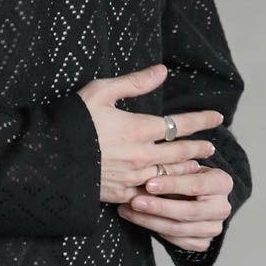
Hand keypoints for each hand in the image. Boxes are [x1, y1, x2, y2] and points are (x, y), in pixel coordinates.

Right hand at [76, 63, 226, 252]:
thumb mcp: (100, 92)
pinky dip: (164, 191)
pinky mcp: (121, 194)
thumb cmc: (72, 120)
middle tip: (211, 147)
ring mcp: (133, 178)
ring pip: (170, 176)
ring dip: (186, 170)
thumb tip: (162, 71)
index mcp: (139, 129)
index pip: (180, 124)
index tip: (217, 117)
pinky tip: (168, 190)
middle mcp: (141, 156)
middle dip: (198, 148)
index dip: (201, 120)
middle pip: (180, 153)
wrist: (48, 158)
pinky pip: (151, 195)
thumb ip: (134, 83)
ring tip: (197, 167)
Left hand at [117, 162, 233, 251]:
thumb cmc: (186, 174)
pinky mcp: (203, 242)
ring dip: (149, 221)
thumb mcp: (183, 165)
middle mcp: (223, 208)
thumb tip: (147, 166)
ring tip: (127, 210)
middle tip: (135, 201)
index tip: (149, 184)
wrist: (196, 193)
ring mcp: (214, 228)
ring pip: (179, 229)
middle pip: (189, 211)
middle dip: (159, 207)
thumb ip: (172, 166)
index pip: (196, 185)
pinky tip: (137, 220)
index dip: (172, 185)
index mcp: (222, 183)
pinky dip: (155, 232)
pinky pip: (177, 241)